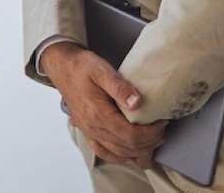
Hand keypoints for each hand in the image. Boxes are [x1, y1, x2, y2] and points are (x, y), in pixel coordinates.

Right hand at [41, 43, 165, 167]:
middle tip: (161, 130)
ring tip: (152, 142)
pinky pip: (103, 152)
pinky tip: (129, 155)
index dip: (150, 133)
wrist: (62, 66)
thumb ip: (120, 87)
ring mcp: (89, 131)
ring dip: (137, 151)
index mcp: (97, 114)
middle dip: (148, 142)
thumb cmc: (82, 66)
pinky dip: (119, 157)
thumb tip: (137, 103)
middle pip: (126, 147)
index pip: (130, 135)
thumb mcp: (102, 70)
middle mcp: (92, 127)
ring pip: (117, 153)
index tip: (161, 122)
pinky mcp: (87, 130)